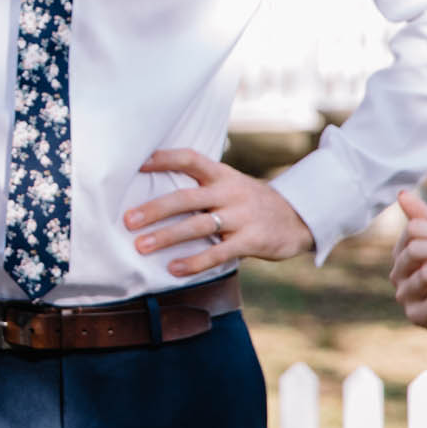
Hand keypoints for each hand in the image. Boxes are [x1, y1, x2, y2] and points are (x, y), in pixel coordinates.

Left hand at [124, 148, 314, 275]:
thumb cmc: (251, 203)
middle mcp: (230, 191)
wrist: (299, 218)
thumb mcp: (230, 185)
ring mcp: (242, 216)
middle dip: (154, 209)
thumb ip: (202, 188)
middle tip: (128, 220)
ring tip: (141, 246)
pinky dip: (195, 262)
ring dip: (167, 237)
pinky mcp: (252, 240)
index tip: (136, 163)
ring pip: (198, 225)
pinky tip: (174, 269)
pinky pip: (219, 252)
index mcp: (222, 174)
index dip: (164, 158)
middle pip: (186, 197)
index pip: (190, 159)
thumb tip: (154, 197)